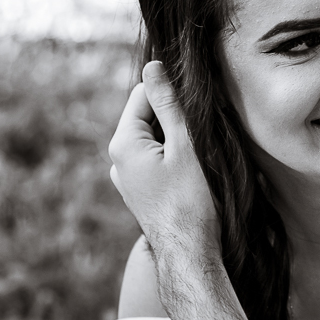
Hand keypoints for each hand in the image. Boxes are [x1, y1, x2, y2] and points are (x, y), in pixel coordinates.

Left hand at [109, 61, 219, 256]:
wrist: (189, 252)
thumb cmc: (190, 200)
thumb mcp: (184, 145)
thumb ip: (168, 105)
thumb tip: (154, 67)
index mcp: (123, 144)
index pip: (142, 95)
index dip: (171, 93)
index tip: (197, 103)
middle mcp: (117, 159)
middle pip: (146, 116)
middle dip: (173, 117)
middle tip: (202, 130)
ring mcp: (126, 177)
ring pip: (152, 138)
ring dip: (174, 137)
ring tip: (199, 152)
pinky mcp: (139, 190)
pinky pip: (153, 159)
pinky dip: (171, 155)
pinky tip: (191, 169)